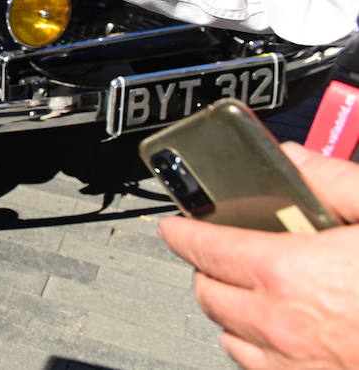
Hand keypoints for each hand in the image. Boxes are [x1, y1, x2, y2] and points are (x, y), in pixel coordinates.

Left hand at [159, 143, 358, 368]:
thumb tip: (291, 158)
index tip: (177, 221)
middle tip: (226, 246)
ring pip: (230, 336)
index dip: (183, 228)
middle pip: (207, 292)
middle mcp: (282, 326)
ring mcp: (298, 366)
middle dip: (209, 265)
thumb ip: (330, 179)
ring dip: (234, 311)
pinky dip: (263, 349)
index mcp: (289, 273)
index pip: (201, 245)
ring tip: (259, 288)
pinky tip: (290, 329)